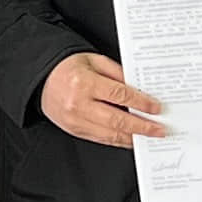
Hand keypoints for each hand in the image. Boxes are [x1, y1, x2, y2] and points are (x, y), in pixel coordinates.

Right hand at [41, 52, 168, 146]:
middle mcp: (79, 104)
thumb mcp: (94, 60)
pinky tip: (130, 138)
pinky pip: (101, 139)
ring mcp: (75, 120)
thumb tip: (140, 90)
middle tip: (160, 130)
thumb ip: (117, 74)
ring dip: (133, 137)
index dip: (141, 104)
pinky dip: (118, 140)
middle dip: (142, 127)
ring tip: (149, 137)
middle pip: (118, 120)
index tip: (157, 109)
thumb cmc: (67, 66)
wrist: (41, 78)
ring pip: (111, 135)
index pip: (120, 96)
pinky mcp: (74, 130)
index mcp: (84, 83)